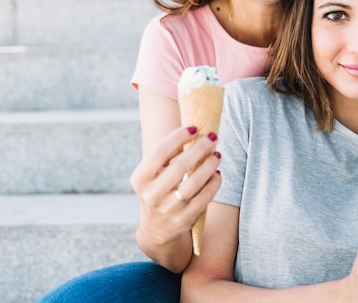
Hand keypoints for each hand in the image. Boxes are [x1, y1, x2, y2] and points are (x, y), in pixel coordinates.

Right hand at [130, 126, 221, 246]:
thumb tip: (192, 134)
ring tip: (217, 154)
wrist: (156, 229)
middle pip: (180, 166)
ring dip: (209, 165)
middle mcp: (151, 195)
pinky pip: (204, 198)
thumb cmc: (157, 190)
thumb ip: (167, 156)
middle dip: (199, 148)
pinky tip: (217, 173)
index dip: (178, 138)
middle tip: (213, 137)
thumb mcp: (152, 175)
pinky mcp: (184, 219)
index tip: (194, 128)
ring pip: (194, 182)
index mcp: (140, 179)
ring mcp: (168, 209)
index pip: (159, 152)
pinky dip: (214, 183)